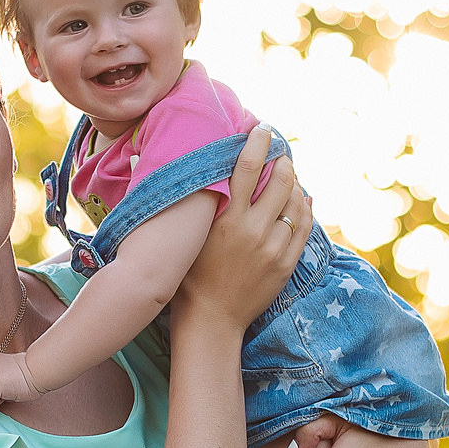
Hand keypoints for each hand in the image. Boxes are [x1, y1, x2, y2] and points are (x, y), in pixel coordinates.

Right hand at [176, 126, 307, 334]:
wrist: (211, 320)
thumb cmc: (189, 277)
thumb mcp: (185, 236)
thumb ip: (184, 201)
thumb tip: (143, 161)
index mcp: (226, 220)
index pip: (247, 167)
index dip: (258, 142)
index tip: (263, 128)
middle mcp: (253, 230)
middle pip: (279, 180)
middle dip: (283, 159)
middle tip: (280, 148)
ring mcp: (274, 248)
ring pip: (295, 201)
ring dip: (295, 181)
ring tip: (289, 172)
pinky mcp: (286, 263)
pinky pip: (303, 226)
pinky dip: (305, 207)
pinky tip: (302, 197)